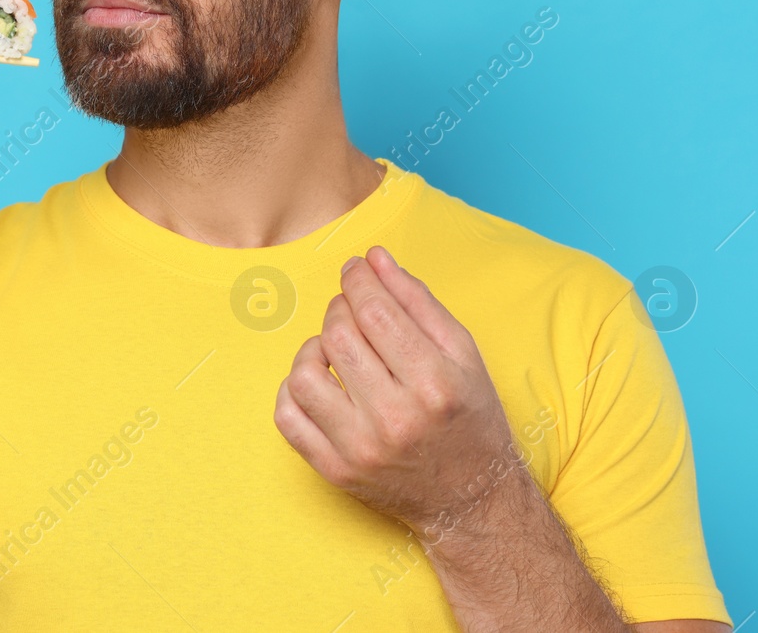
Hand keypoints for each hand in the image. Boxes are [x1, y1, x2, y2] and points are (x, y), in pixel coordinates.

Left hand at [273, 246, 526, 540]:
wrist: (470, 498)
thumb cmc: (469, 418)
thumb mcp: (463, 354)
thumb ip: (417, 300)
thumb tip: (374, 258)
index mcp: (434, 384)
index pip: (375, 312)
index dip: (358, 280)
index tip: (354, 268)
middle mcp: (395, 419)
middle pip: (339, 336)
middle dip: (340, 308)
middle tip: (352, 309)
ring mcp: (360, 449)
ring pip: (304, 374)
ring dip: (313, 347)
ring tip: (335, 347)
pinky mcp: (335, 470)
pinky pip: (287, 417)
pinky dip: (293, 389)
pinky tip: (320, 380)